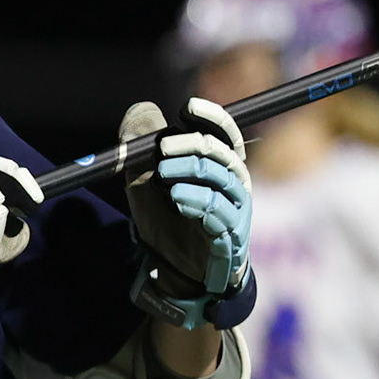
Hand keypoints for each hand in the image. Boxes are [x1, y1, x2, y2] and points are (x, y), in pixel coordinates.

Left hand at [121, 97, 252, 327]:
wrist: (173, 270)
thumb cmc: (167, 220)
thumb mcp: (144, 180)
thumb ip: (142, 146)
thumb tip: (142, 108)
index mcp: (220, 165)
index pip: (226, 133)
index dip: (212, 116)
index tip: (187, 108)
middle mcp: (234, 183)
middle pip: (222, 153)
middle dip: (191, 145)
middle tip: (161, 149)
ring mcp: (236, 210)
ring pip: (223, 180)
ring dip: (191, 172)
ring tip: (163, 175)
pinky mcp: (231, 235)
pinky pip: (220, 212)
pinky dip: (197, 201)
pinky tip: (176, 199)